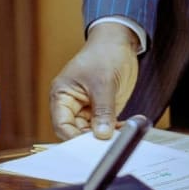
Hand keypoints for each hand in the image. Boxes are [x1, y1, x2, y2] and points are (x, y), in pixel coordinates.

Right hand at [49, 22, 138, 140]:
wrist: (120, 43)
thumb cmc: (104, 55)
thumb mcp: (103, 83)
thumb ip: (102, 110)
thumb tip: (101, 135)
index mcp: (62, 95)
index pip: (61, 125)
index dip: (73, 137)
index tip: (90, 146)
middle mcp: (72, 104)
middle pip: (76, 131)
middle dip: (91, 139)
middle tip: (108, 145)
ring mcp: (88, 108)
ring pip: (92, 132)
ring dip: (106, 136)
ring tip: (121, 135)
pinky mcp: (102, 109)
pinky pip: (106, 126)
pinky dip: (116, 130)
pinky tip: (126, 128)